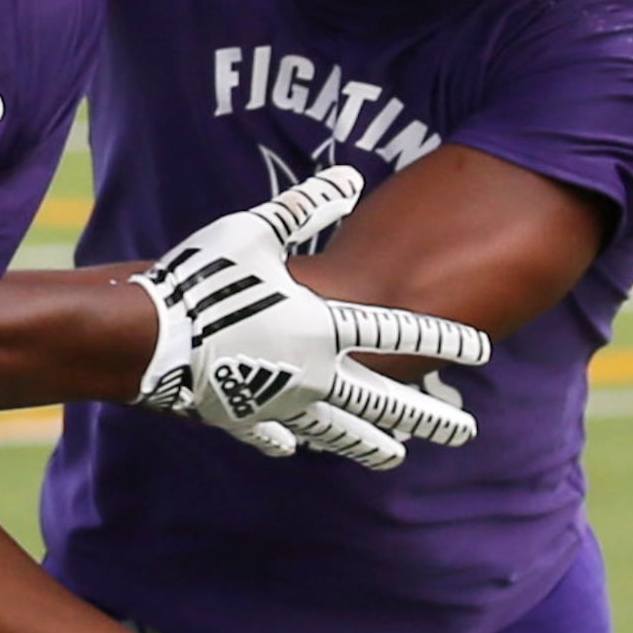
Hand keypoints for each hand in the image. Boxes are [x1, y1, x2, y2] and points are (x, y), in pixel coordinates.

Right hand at [129, 166, 488, 469]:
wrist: (151, 338)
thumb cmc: (205, 278)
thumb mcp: (256, 230)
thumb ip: (306, 207)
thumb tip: (349, 177)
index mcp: (324, 327)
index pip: (401, 335)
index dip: (445, 340)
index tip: (482, 350)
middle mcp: (314, 373)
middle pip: (385, 402)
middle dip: (429, 416)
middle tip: (464, 430)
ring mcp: (281, 403)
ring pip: (339, 431)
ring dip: (371, 444)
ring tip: (397, 455)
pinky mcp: (244, 417)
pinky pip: (273, 434)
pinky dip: (286, 440)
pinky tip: (295, 448)